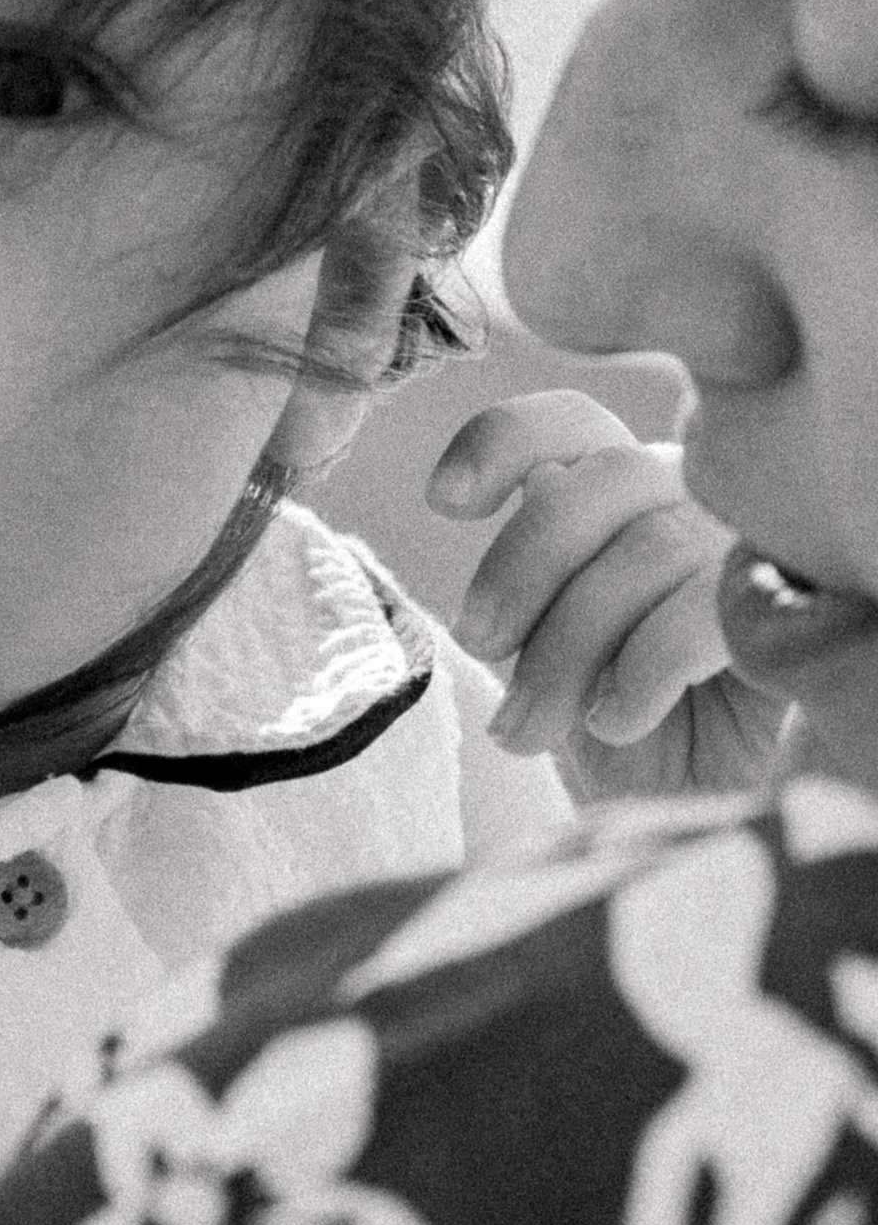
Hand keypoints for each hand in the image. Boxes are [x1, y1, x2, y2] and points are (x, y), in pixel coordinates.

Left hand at [428, 391, 788, 802]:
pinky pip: (702, 610)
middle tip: (480, 645)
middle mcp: (683, 499)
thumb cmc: (599, 714)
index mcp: (612, 489)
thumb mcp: (537, 647)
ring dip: (567, 649)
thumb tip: (507, 553)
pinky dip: (638, 672)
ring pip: (645, 552)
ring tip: (529, 727)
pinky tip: (613, 721)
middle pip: (597, 481)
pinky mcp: (779, 610)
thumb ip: (523, 587)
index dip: (502, 440)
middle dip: (520, 568)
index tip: (445, 502)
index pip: (567, 421)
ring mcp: (737, 547)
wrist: (679, 803)